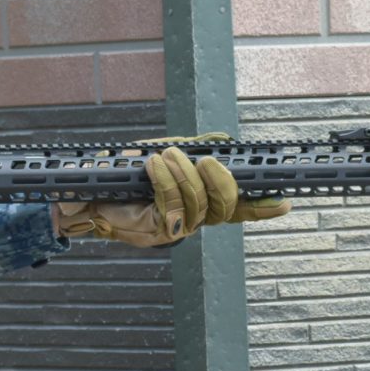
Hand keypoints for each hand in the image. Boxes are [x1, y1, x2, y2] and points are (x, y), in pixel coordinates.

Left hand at [53, 133, 290, 247]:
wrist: (84, 194)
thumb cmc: (123, 176)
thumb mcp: (159, 156)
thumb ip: (190, 150)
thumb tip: (220, 141)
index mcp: (199, 202)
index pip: (238, 209)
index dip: (262, 208)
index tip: (285, 201)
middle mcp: (192, 218)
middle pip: (225, 209)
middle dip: (221, 181)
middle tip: (206, 160)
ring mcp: (175, 227)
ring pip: (199, 205)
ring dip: (185, 175)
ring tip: (168, 155)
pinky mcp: (155, 230)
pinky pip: (171, 204)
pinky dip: (165, 179)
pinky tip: (154, 165)